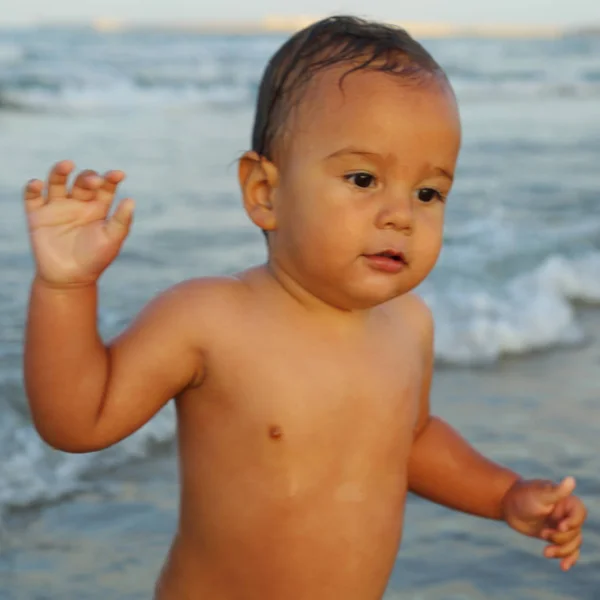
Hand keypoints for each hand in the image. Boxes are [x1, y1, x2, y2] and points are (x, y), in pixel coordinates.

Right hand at [24, 160, 133, 287]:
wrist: (70, 279)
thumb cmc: (95, 259)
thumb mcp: (112, 240)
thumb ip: (122, 221)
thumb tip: (131, 200)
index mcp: (98, 208)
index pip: (105, 187)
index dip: (111, 178)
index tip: (119, 174)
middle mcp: (78, 203)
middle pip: (82, 181)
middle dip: (88, 178)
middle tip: (95, 182)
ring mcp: (57, 208)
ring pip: (56, 181)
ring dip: (60, 171)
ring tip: (67, 165)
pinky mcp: (38, 215)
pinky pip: (32, 197)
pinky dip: (32, 188)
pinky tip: (37, 184)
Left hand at [502, 476, 586, 570]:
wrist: (507, 503)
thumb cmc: (523, 495)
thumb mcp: (539, 494)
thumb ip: (556, 491)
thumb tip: (571, 479)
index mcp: (566, 501)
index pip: (580, 513)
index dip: (573, 522)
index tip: (559, 526)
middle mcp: (566, 514)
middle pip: (576, 532)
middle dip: (561, 537)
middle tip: (543, 533)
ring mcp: (560, 526)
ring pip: (572, 543)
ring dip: (561, 551)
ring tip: (545, 552)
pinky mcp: (554, 536)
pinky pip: (567, 550)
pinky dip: (568, 558)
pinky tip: (563, 566)